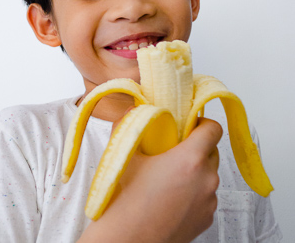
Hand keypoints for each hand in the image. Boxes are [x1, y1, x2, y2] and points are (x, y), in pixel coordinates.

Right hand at [79, 117, 221, 242]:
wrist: (127, 241)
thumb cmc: (126, 201)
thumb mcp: (126, 155)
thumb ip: (129, 125)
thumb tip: (132, 109)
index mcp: (190, 159)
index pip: (213, 129)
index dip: (203, 123)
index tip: (190, 125)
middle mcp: (206, 179)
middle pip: (212, 151)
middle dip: (197, 148)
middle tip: (174, 151)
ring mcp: (208, 201)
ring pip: (209, 175)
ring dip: (196, 171)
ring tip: (171, 177)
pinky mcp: (207, 219)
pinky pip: (207, 196)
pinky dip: (195, 192)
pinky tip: (173, 196)